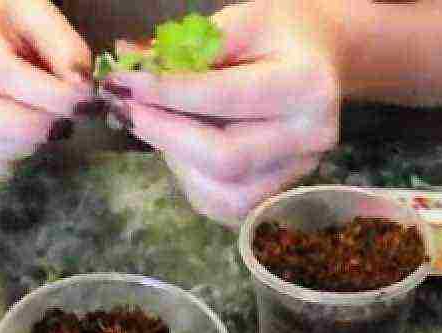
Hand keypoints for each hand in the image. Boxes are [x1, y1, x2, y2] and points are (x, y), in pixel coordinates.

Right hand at [0, 0, 94, 180]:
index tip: (83, 104)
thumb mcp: (43, 17)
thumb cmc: (14, 24)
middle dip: (27, 128)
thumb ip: (66, 49)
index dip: (47, 94)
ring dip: (19, 148)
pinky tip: (28, 146)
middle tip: (64, 126)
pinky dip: (3, 166)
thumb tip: (81, 90)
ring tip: (50, 130)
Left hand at [104, 2, 341, 226]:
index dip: (167, 92)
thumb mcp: (240, 20)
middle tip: (127, 108)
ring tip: (160, 123)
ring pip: (220, 192)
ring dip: (175, 158)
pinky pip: (222, 204)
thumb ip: (191, 46)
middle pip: (224, 157)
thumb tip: (132, 65)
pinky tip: (183, 146)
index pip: (226, 97)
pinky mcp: (277, 194)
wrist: (318, 61)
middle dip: (164, 133)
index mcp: (306, 86)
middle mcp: (310, 138)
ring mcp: (296, 173)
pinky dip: (190, 177)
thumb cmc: (276, 36)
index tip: (123, 81)